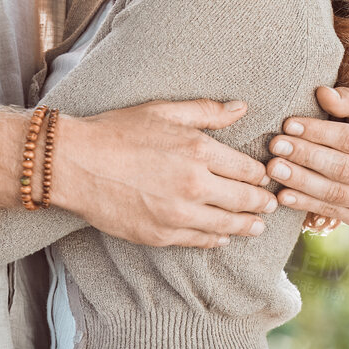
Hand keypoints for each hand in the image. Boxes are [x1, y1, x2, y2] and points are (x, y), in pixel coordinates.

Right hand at [49, 99, 280, 247]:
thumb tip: (242, 107)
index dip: (261, 175)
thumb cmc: (119, 131)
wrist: (76, 163)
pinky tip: (222, 237)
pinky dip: (215, 240)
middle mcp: (194, 185)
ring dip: (246, 226)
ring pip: (225, 225)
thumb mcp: (165, 110)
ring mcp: (178, 213)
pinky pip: (198, 241)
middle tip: (272, 205)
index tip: (266, 177)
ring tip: (256, 227)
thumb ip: (207, 111)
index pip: (247, 169)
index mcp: (199, 150)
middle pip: (243, 199)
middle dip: (262, 203)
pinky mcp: (160, 235)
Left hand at [265, 85, 348, 228]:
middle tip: (275, 146)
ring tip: (273, 169)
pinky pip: (332, 212)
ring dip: (301, 182)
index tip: (289, 124)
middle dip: (305, 157)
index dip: (318, 133)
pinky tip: (283, 194)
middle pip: (343, 169)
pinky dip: (305, 204)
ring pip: (336, 195)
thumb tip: (322, 93)